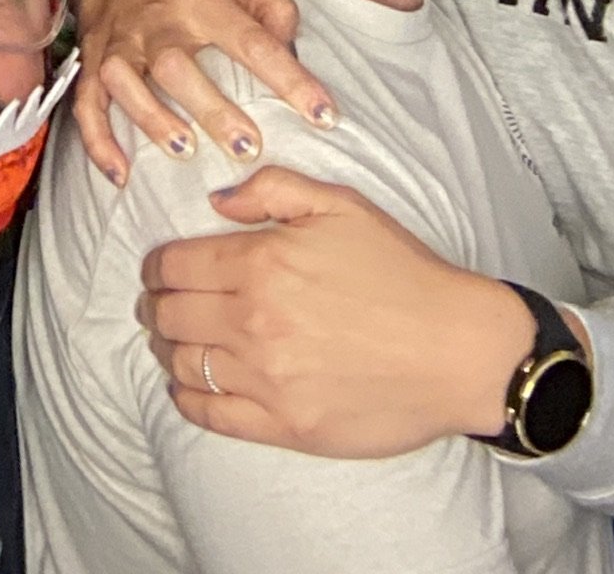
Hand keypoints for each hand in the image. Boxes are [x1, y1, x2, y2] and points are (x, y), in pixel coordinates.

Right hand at [72, 0, 334, 184]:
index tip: (323, 115)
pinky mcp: (92, 60)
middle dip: (212, 109)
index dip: (290, 79)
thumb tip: (292, 48)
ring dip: (152, 119)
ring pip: (127, 82)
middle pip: (179, 66)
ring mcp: (120, 42)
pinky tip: (120, 173)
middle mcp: (157, 20)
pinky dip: (97, 139)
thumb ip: (270, 5)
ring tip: (185, 151)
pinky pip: (86, 102)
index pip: (251, 41)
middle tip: (249, 148)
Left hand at [137, 167, 533, 455]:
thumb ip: (270, 189)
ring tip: (176, 342)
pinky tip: (189, 386)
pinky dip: (187, 398)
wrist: (458, 349)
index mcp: (262, 262)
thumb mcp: (340, 204)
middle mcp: (254, 319)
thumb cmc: (402, 272)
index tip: (158, 271)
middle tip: (161, 305)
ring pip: (182, 364)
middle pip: (168, 314)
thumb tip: (218, 201)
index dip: (155, 267)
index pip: (173, 265)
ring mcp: (267, 377)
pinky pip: (209, 414)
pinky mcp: (285, 424)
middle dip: (156, 306)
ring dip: (168, 350)